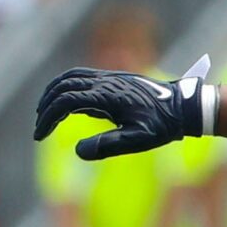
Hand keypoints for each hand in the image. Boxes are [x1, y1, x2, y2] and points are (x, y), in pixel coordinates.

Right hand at [34, 56, 215, 158]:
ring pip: (70, 77)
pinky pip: (82, 76)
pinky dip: (67, 86)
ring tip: (46, 112)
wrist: (185, 106)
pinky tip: (68, 102)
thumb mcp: (139, 139)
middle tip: (41, 127)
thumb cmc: (165, 124)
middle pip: (62, 86)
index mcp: (107, 95)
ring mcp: (109, 76)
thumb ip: (108, 145)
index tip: (40, 135)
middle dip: (46, 106)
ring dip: (54, 92)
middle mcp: (105, 81)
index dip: (48, 118)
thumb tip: (78, 151)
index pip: (65, 102)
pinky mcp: (114, 77)